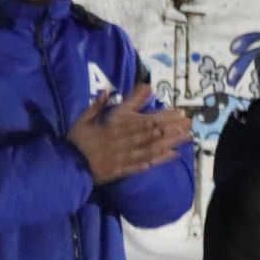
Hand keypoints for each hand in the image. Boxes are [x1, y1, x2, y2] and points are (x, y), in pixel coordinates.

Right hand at [66, 84, 192, 182]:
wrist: (68, 166)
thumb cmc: (76, 142)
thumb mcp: (83, 119)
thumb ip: (96, 105)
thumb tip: (105, 89)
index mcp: (113, 126)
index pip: (142, 119)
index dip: (162, 115)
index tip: (178, 111)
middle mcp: (123, 140)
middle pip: (152, 132)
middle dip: (172, 127)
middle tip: (190, 123)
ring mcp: (125, 156)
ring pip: (152, 147)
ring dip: (171, 142)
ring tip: (187, 137)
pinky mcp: (124, 170)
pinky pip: (144, 164)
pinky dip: (159, 160)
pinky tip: (173, 156)